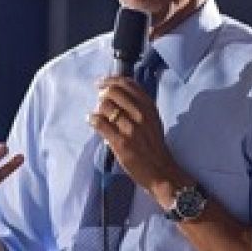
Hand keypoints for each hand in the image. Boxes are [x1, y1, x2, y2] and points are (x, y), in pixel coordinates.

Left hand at [87, 76, 181, 191]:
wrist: (161, 170)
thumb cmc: (154, 145)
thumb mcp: (152, 120)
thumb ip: (138, 106)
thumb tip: (114, 92)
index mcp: (149, 107)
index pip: (128, 84)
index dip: (111, 80)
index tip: (102, 83)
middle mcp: (141, 115)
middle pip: (113, 92)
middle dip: (102, 93)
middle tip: (99, 99)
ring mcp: (131, 129)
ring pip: (105, 106)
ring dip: (97, 108)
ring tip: (97, 114)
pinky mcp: (121, 142)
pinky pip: (100, 123)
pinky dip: (92, 119)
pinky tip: (91, 120)